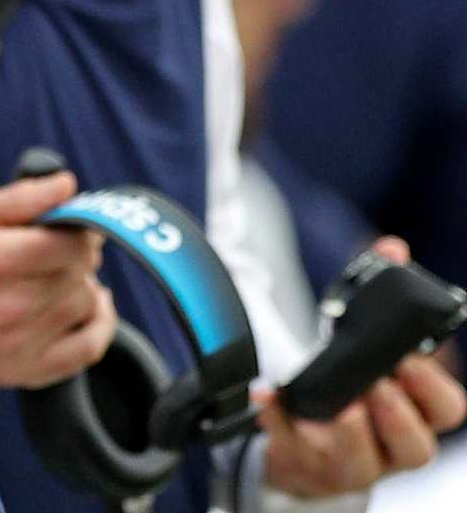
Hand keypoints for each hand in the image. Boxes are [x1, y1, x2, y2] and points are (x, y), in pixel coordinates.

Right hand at [0, 170, 116, 388]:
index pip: (72, 244)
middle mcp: (9, 308)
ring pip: (86, 304)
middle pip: (81, 272)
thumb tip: (68, 184)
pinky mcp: (28, 373)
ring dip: (81, 286)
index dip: (81, 230)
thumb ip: (22, 198)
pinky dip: (100, 324)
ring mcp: (20, 345)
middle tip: (55, 251)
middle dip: (77, 256)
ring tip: (56, 278)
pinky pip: (90, 349)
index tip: (72, 226)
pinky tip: (88, 307)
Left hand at [260, 237, 466, 497]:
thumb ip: (379, 294)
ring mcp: (349, 464)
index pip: (446, 410)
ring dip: (350, 431)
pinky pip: (291, 450)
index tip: (406, 359)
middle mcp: (391, 447)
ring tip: (339, 405)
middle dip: (397, 415)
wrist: (308, 442)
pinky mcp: (304, 465)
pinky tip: (267, 398)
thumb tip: (392, 247)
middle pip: (415, 446)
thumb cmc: (349, 387)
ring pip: (361, 463)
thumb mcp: (364, 341)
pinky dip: (277, 423)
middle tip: (376, 383)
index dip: (431, 388)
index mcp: (416, 415)